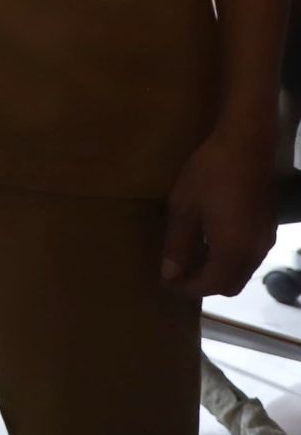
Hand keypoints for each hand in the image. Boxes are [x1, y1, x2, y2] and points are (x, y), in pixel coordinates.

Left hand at [161, 120, 277, 296]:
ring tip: (189, 258)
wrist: (246, 146)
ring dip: (217, 273)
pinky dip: (229, 260)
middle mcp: (254, 253)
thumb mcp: (183, 208)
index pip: (210, 285)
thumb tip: (169, 274)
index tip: (166, 282)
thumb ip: (177, 244)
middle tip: (176, 273)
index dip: (187, 288)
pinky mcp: (268, 229)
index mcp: (232, 251)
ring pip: (241, 272)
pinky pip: (249, 257)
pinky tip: (210, 242)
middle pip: (230, 286)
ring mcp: (265, 241)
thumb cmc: (209, 174)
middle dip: (203, 285)